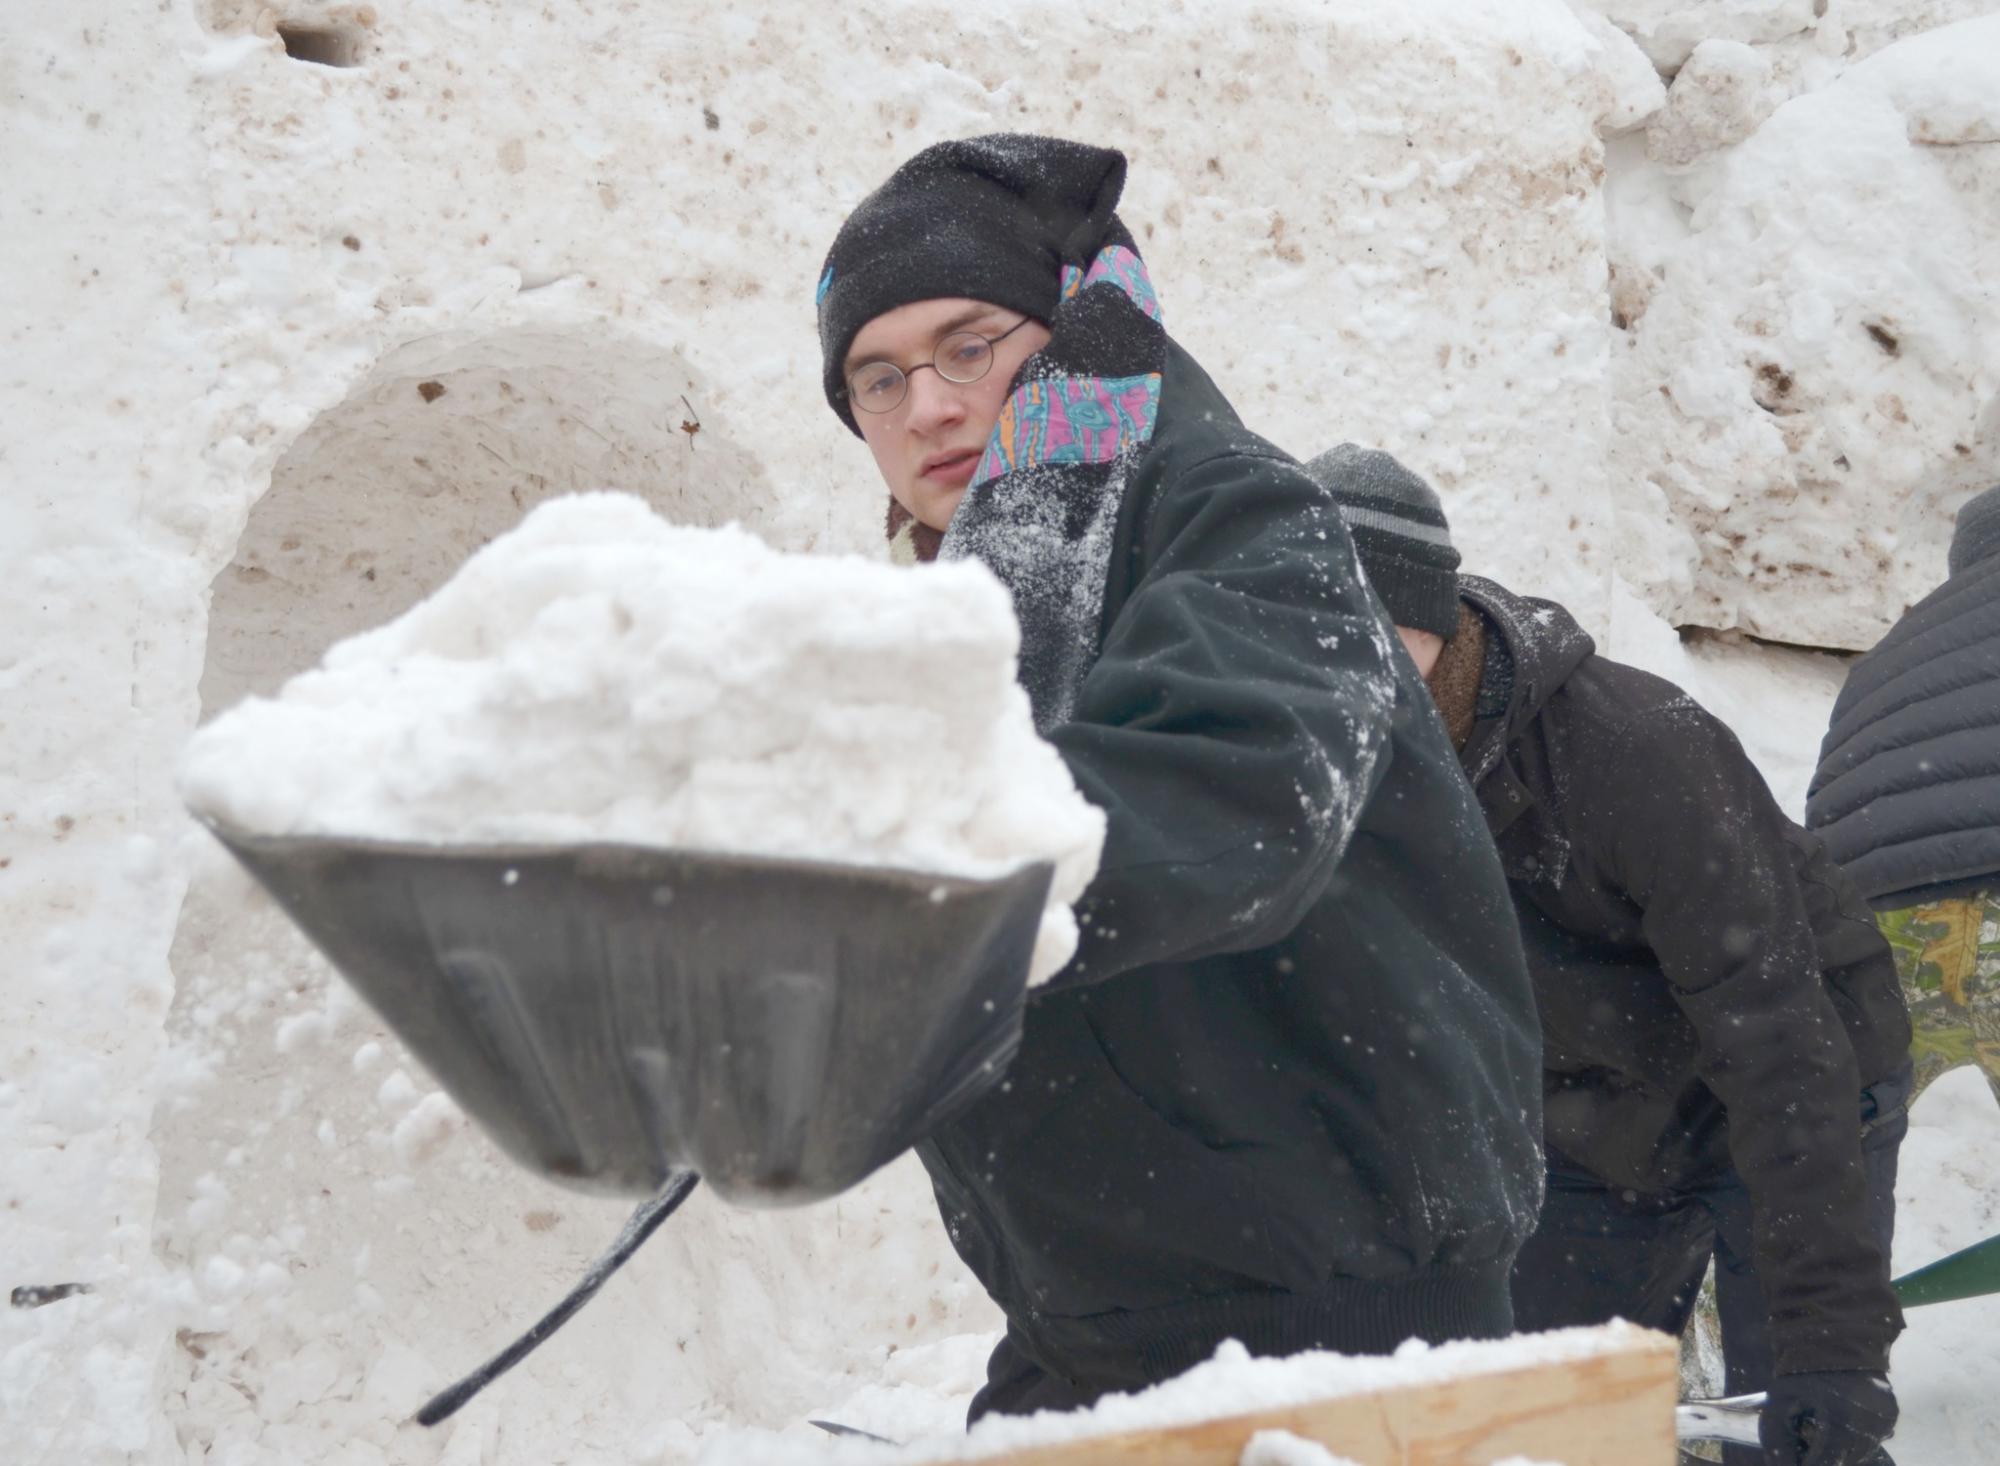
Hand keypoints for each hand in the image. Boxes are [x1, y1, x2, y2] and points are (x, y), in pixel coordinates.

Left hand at [1760, 1370, 1897, 1465]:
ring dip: (1838, 1449)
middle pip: (1842, 1463)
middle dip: (1820, 1456)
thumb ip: (1777, 1444)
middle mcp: (1870, 1428)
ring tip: (1822, 1423)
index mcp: (1842, 1424)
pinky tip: (1838, 1419)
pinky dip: (1852, 1438)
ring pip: (1857, 1454)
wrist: (1834, 1338)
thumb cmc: (1800, 1371)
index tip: (1797, 1457)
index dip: (1806, 1464)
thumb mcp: (1778, 1405)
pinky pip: (1870, 1440)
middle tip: (1806, 1434)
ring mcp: (1885, 1423)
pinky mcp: (1892, 1418)